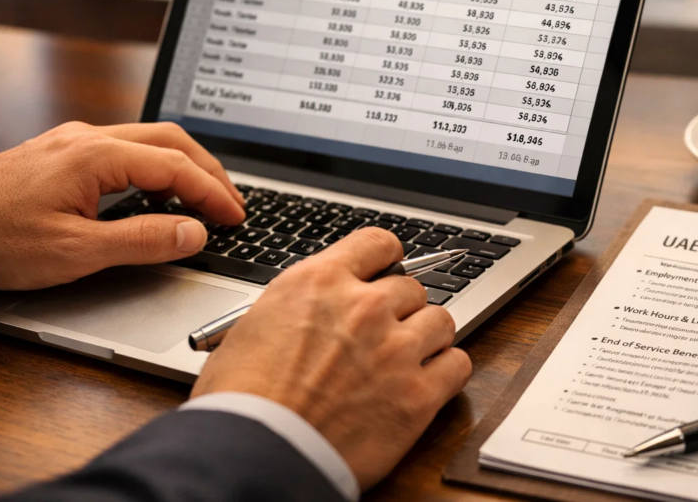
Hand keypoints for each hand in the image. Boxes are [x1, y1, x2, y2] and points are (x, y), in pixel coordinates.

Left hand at [0, 121, 244, 290]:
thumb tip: (194, 233)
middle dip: (209, 171)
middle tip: (231, 205)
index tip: (235, 217)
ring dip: (185, 167)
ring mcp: (73, 143)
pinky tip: (157, 195)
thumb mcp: (74, 251)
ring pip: (150, 140)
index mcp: (95, 155)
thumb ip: (142, 240)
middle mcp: (87, 139)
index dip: (212, 193)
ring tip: (204, 199)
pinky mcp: (61, 155)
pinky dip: (157, 169)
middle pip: (171, 141)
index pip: (175, 166)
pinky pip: (126, 149)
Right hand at [191, 227, 472, 491]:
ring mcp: (396, 350)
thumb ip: (299, 306)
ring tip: (409, 357)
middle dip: (400, 309)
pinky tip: (428, 382)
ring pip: (441, 320)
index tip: (386, 271)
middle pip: (411, 288)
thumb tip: (312, 310)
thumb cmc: (240, 400)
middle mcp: (364, 308)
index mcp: (320, 282)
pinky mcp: (417, 396)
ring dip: (427, 337)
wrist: (253, 455)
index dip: (386, 259)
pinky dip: (447, 372)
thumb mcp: (253, 326)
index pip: (378, 243)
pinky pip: (458, 365)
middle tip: (384, 333)